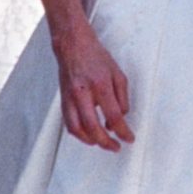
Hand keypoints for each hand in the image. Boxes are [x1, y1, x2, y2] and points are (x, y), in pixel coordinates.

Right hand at [51, 21, 134, 148]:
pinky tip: (89, 135)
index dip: (123, 131)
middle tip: (115, 147)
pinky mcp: (63, 101)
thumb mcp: (118, 74)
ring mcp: (70, 98)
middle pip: (93, 127)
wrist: (73, 46)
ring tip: (102, 143)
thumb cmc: (97, 58)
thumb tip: (120, 118)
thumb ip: (122, 97)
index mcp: (101, 85)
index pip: (114, 116)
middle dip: (106, 142)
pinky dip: (79, 134)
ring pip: (77, 129)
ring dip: (91, 141)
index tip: (129, 139)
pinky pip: (69, 124)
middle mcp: (83, 93)